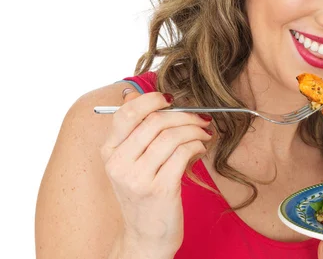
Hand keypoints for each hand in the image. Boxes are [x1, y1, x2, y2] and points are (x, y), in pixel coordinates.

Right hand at [100, 88, 212, 258]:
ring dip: (194, 130)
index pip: (127, 113)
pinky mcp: (159, 189)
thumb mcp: (130, 162)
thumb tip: (131, 93)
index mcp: (109, 152)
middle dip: (184, 115)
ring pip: (171, 136)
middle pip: (155, 121)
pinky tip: (200, 149)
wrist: (146, 238)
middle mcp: (119, 163)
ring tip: (204, 134)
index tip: (171, 99)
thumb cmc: (143, 194)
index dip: (151, 99)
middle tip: (200, 118)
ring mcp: (138, 178)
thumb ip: (133, 129)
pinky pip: (183, 153)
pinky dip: (197, 145)